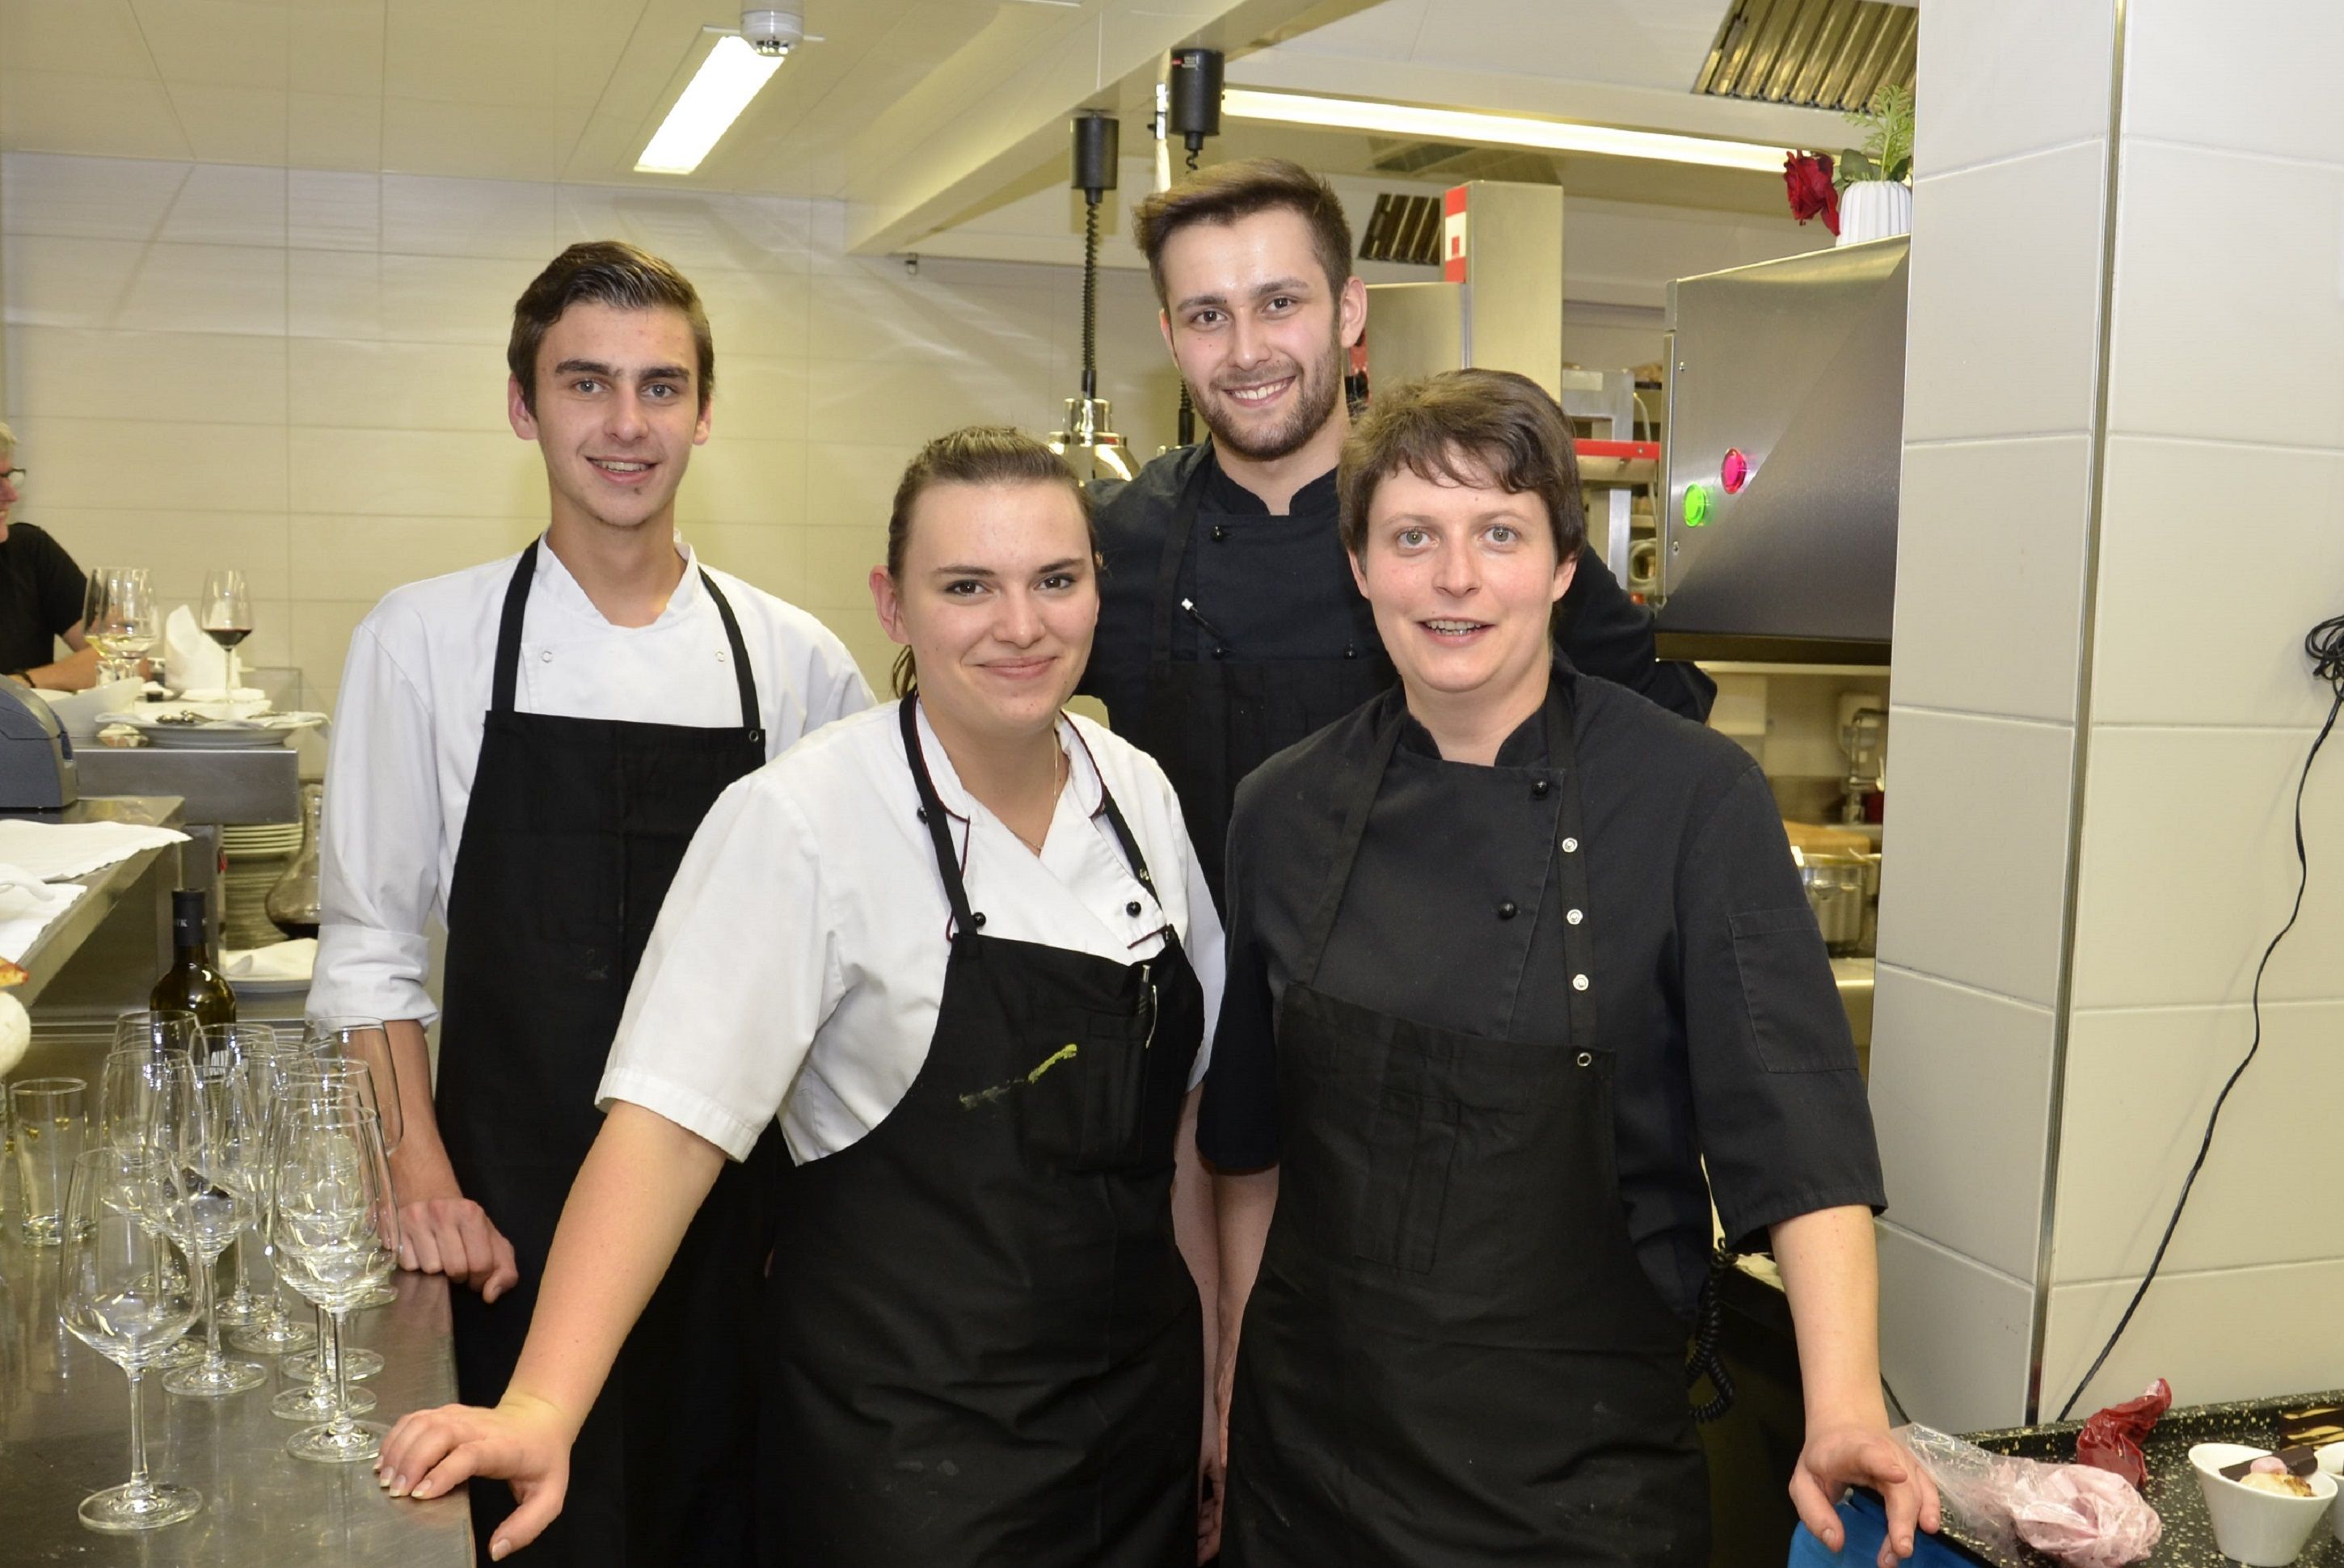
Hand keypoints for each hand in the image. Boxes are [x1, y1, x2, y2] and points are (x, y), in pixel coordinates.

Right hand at [378, 1393, 571, 1559]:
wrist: (542, 1418)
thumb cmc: (543, 1458)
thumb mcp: (549, 1496)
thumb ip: (526, 1526)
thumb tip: (497, 1549)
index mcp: (506, 1448)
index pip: (471, 1453)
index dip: (444, 1472)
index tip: (420, 1494)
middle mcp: (481, 1427)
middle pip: (440, 1432)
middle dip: (412, 1460)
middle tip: (395, 1491)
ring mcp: (463, 1416)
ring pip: (425, 1421)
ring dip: (400, 1448)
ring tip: (385, 1479)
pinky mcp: (449, 1413)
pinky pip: (417, 1417)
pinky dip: (397, 1436)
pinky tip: (386, 1459)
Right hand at [398, 1195, 520, 1301]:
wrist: (430, 1194)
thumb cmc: (465, 1224)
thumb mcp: (493, 1242)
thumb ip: (504, 1270)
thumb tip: (490, 1295)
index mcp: (471, 1213)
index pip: (480, 1264)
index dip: (479, 1279)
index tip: (475, 1275)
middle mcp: (442, 1212)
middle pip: (455, 1269)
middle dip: (458, 1274)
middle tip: (456, 1263)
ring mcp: (416, 1219)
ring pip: (430, 1269)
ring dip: (436, 1269)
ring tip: (438, 1254)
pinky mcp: (394, 1228)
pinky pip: (407, 1265)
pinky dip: (416, 1264)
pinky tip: (420, 1250)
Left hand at [1196, 1396, 1223, 1562]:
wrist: (1197, 1390)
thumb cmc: (1199, 1421)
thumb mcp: (1195, 1460)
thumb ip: (1195, 1490)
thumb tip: (1190, 1521)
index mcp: (1225, 1477)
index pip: (1222, 1519)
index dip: (1212, 1542)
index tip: (1199, 1558)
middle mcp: (1222, 1474)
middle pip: (1217, 1515)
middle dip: (1204, 1536)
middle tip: (1188, 1551)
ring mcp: (1214, 1468)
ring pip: (1210, 1504)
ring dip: (1198, 1521)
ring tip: (1184, 1537)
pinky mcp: (1207, 1460)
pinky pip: (1204, 1491)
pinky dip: (1196, 1505)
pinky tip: (1185, 1512)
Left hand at [1789, 1421, 1940, 1566]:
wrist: (1845, 1426)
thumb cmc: (1823, 1457)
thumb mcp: (1804, 1482)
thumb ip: (1815, 1512)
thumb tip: (1836, 1543)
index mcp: (1849, 1451)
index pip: (1868, 1453)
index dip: (1884, 1463)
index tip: (1898, 1475)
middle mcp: (1883, 1451)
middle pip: (1899, 1484)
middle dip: (1902, 1517)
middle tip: (1899, 1550)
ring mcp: (1902, 1459)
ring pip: (1917, 1489)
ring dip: (1915, 1521)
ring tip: (1905, 1548)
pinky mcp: (1914, 1469)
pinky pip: (1928, 1489)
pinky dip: (1931, 1509)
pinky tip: (1929, 1527)